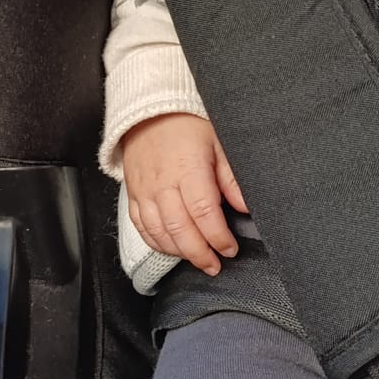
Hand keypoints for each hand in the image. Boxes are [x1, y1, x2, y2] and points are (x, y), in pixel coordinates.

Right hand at [122, 113, 247, 274]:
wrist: (150, 112)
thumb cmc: (188, 126)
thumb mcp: (218, 142)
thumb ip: (231, 177)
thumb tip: (246, 206)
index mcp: (188, 170)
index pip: (204, 213)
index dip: (218, 237)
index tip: (230, 249)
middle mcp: (163, 184)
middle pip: (180, 229)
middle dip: (199, 253)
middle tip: (215, 266)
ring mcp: (145, 191)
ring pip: (159, 232)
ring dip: (179, 252)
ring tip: (198, 260)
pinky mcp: (133, 195)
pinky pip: (141, 227)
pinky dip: (157, 243)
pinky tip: (173, 249)